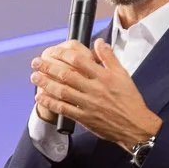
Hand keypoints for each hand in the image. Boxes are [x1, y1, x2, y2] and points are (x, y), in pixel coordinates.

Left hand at [30, 37, 162, 150]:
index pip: (80, 61)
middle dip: (48, 67)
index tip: (54, 51)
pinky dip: (50, 103)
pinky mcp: (84, 118)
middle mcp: (95, 89)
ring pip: (62, 91)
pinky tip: (40, 97)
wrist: (135, 125)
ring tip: (34, 77)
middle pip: (67, 75)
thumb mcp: (123, 74)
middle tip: (35, 62)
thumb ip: (109, 57)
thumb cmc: (129, 99)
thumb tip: (98, 42)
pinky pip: (64, 109)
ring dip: (46, 83)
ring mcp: (88, 104)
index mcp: (104, 76)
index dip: (64, 54)